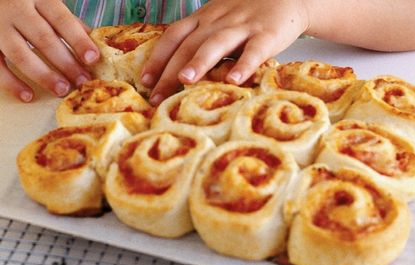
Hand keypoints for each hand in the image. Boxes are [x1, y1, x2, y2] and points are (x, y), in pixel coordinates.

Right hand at [0, 0, 99, 101]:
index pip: (62, 20)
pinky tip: (27, 96)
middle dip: (66, 63)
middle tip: (82, 81)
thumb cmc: (24, 0)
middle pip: (44, 39)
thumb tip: (95, 46)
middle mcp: (16, 8)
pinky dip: (11, 82)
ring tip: (61, 90)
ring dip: (43, 75)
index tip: (93, 59)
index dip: (78, 40)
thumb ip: (68, 23)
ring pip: (20, 53)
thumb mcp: (46, 2)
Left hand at [141, 0, 309, 104]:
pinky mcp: (267, 34)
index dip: (157, 58)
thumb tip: (175, 72)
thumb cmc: (247, 14)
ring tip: (186, 81)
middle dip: (170, 71)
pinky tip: (235, 81)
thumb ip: (200, 39)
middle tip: (156, 96)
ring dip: (200, 62)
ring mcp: (242, 27)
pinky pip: (254, 50)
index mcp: (203, 19)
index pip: (173, 36)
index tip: (144, 81)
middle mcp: (218, 21)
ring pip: (217, 43)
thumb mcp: (218, 19)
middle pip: (189, 45)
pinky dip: (244, 64)